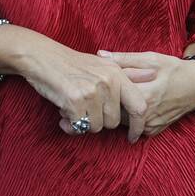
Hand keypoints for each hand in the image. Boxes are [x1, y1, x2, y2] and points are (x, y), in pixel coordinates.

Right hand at [9, 31, 150, 142]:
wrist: (42, 57)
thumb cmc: (72, 64)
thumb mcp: (102, 63)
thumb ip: (125, 74)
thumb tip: (152, 75)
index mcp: (117, 74)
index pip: (139, 106)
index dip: (138, 125)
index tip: (134, 137)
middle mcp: (107, 82)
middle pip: (113, 122)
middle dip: (99, 122)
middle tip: (84, 112)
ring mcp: (92, 91)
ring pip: (96, 126)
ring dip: (83, 124)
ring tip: (71, 110)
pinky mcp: (75, 100)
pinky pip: (79, 126)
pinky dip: (70, 125)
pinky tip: (63, 115)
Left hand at [100, 50, 194, 136]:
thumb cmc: (173, 69)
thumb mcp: (151, 58)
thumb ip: (124, 58)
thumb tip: (100, 54)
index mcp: (145, 94)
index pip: (113, 94)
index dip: (105, 85)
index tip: (102, 79)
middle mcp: (147, 113)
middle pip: (114, 110)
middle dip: (108, 99)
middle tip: (107, 88)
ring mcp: (150, 124)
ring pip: (121, 120)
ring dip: (117, 109)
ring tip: (119, 95)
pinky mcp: (153, 130)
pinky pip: (131, 126)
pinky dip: (127, 117)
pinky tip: (129, 105)